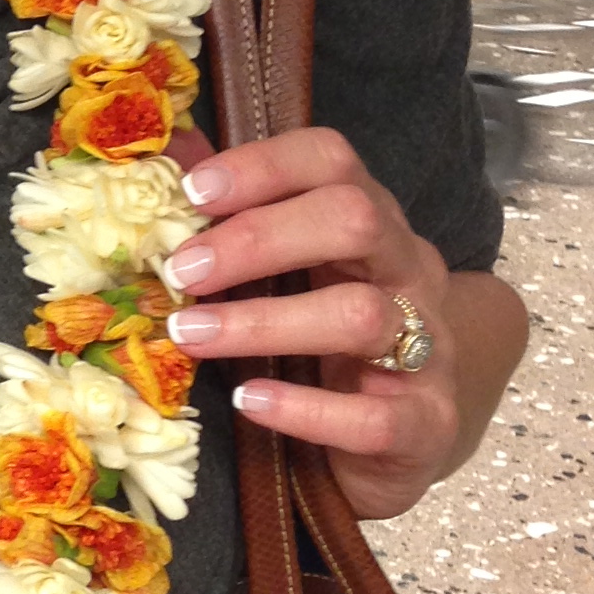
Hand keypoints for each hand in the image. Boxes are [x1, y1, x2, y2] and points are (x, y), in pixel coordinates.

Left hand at [159, 127, 462, 520]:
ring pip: (361, 315)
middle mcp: (409, 272)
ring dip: (263, 323)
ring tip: (190, 334)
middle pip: (355, 220)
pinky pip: (375, 418)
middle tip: (181, 271)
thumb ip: (238, 226)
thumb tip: (165, 160)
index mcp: (373, 223)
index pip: (333, 160)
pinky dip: (305, 410)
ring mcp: (429, 348)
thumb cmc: (328, 342)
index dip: (264, 166)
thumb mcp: (291, 275)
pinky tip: (249, 401)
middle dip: (259, 238)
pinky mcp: (428, 424)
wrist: (408, 434)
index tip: (193, 192)